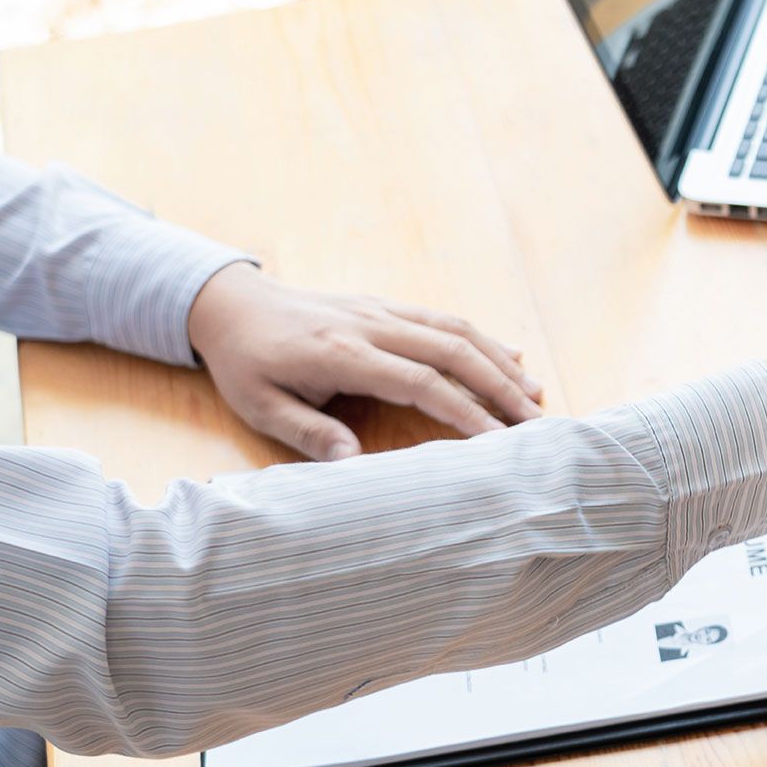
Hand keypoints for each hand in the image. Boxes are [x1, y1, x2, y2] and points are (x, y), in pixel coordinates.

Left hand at [188, 263, 543, 461]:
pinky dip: (484, 340)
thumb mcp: (258, 405)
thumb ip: (306, 433)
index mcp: (343, 354)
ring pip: (457, 330)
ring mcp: (384, 310)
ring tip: (534, 394)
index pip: (421, 382)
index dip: (464, 410)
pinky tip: (511, 357)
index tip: (497, 440)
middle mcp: (373, 326)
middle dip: (501, 387)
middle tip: (535, 421)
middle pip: (454, 351)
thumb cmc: (245, 361)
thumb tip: (352, 463)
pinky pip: (445, 319)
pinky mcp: (388, 306)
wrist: (231, 303)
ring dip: (500, 362)